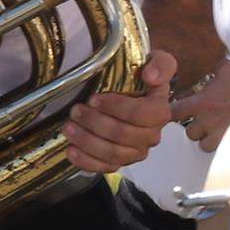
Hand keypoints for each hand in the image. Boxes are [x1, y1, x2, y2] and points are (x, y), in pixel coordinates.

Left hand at [66, 48, 176, 175]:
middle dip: (95, 123)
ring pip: (112, 153)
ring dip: (87, 141)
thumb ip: (161, 64)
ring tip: (68, 127)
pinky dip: (86, 162)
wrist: (135, 90)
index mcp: (161, 112)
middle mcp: (152, 135)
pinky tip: (71, 151)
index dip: (117, 108)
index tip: (94, 98)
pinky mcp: (121, 161)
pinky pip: (105, 168)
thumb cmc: (142, 76)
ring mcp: (136, 151)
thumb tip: (151, 76)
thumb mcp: (158, 61)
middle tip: (75, 110)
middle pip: (123, 135)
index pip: (143, 115)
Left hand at [173, 56, 229, 150]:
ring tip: (218, 131)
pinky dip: (222, 146)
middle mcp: (205, 121)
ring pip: (203, 144)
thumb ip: (216, 70)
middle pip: (189, 132)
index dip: (177, 113)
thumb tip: (214, 65)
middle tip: (207, 121)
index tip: (180, 112)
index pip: (174, 112)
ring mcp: (217, 135)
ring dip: (208, 138)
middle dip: (197, 127)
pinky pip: (220, 151)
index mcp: (201, 102)